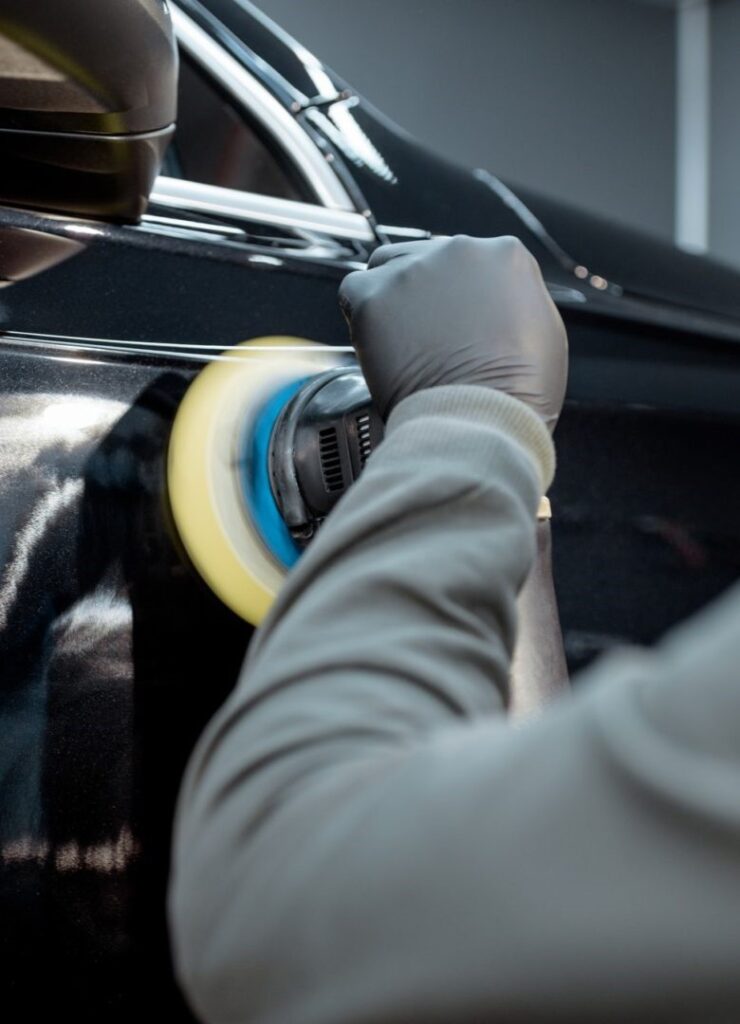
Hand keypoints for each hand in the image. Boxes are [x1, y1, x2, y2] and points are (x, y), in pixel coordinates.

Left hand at [338, 235, 567, 429]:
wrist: (480, 421)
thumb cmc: (517, 395)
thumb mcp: (545, 336)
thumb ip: (517, 304)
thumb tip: (498, 304)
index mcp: (506, 256)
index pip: (469, 263)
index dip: (458, 296)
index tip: (453, 323)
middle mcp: (459, 250)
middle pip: (427, 260)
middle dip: (424, 295)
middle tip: (426, 339)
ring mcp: (413, 269)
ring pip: (387, 268)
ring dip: (391, 299)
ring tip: (400, 343)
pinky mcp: (374, 294)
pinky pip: (354, 292)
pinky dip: (360, 316)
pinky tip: (377, 344)